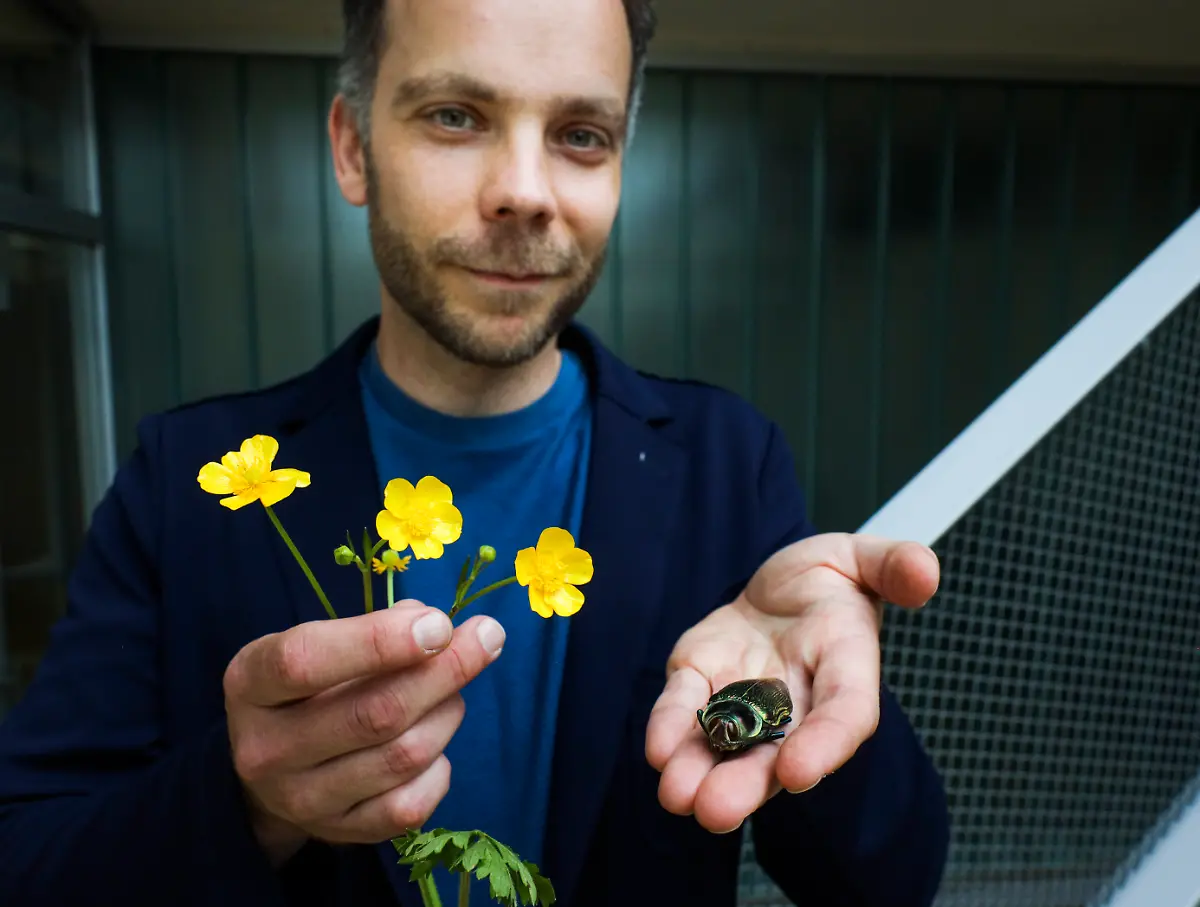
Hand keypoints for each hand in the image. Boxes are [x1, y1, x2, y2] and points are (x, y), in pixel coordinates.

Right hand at [222, 603, 505, 863]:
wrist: (274, 765)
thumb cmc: (309, 685)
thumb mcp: (317, 642)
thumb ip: (375, 626)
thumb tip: (439, 628)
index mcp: (250, 683)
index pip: (305, 660)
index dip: (379, 640)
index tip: (439, 624)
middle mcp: (265, 748)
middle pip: (373, 713)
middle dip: (445, 671)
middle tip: (488, 637)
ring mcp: (300, 800)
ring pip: (403, 756)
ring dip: (447, 712)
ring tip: (454, 692)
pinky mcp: (338, 834)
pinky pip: (411, 804)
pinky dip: (439, 767)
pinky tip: (436, 743)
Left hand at [645, 533, 938, 833]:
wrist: (781, 586)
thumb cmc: (829, 577)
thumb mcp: (865, 558)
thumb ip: (894, 565)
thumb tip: (924, 571)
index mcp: (846, 669)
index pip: (845, 713)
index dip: (826, 743)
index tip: (799, 773)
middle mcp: (795, 700)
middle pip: (776, 753)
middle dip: (746, 784)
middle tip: (715, 812)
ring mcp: (745, 697)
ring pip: (727, 744)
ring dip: (701, 771)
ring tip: (678, 798)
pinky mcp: (701, 680)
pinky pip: (686, 707)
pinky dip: (672, 728)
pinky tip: (659, 752)